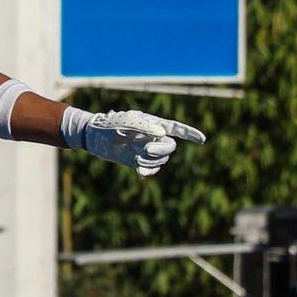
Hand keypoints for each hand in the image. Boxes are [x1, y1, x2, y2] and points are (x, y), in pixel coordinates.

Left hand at [77, 110, 205, 175]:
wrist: (93, 136)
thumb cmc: (110, 124)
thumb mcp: (126, 122)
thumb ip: (145, 125)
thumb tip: (162, 133)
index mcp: (152, 124)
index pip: (175, 128)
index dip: (189, 133)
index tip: (202, 139)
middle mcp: (151, 137)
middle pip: (169, 147)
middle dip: (161, 150)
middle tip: (146, 151)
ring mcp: (145, 150)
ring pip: (160, 160)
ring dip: (152, 161)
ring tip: (137, 158)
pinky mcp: (137, 161)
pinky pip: (150, 169)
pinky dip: (148, 172)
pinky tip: (141, 174)